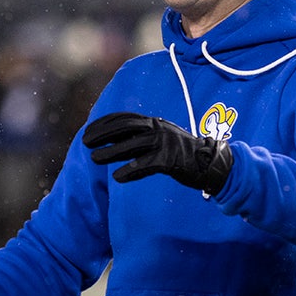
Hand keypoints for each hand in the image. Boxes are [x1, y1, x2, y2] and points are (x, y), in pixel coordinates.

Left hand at [83, 111, 233, 194]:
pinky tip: (117, 177)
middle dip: (103, 133)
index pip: (124, 118)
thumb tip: (113, 143)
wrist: (210, 163)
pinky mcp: (171, 160)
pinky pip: (147, 165)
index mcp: (154, 122)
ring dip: (111, 152)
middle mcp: (158, 129)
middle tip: (85, 142)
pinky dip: (131, 170)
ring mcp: (165, 143)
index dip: (104, 123)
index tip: (88, 130)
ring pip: (132, 145)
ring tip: (94, 158)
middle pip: (125, 127)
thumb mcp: (160, 138)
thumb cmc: (181, 153)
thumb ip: (140, 138)